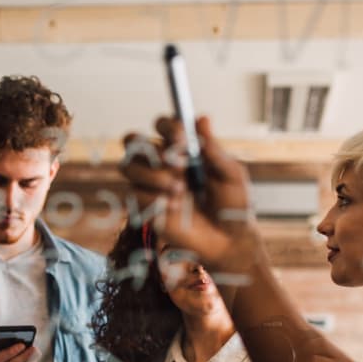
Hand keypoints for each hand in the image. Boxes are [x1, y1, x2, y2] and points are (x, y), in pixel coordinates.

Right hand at [121, 116, 257, 272]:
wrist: (229, 242)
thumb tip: (202, 119)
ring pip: (128, 166)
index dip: (167, 126)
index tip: (183, 139)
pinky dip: (156, 200)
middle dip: (149, 148)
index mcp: (182, 150)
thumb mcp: (231, 175)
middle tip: (177, 163)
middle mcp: (162, 164)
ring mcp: (151, 186)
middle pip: (132, 141)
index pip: (162, 125)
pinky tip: (177, 208)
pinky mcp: (146, 209)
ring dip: (153, 175)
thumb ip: (214, 150)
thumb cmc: (234, 207)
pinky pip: (135, 195)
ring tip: (180, 189)